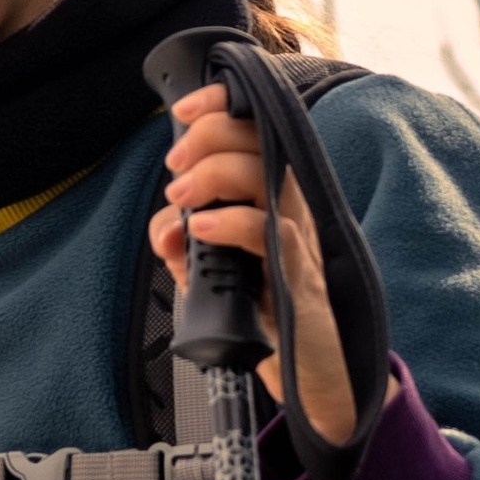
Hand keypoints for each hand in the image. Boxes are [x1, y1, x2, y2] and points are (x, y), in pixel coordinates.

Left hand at [150, 82, 357, 447]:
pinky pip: (269, 233)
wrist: (314, 374)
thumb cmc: (268, 311)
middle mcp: (291, 205)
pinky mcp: (297, 277)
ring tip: (183, 199)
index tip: (182, 111)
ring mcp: (298, 237)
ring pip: (265, 175)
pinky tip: (203, 229)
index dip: (220, 105)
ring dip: (214, 175)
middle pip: (260, 137)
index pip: (255, 125)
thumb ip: (185, 242)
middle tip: (176, 170)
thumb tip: (166, 225)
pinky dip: (231, 223)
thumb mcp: (214, 269)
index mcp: (273, 192)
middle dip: (209, 137)